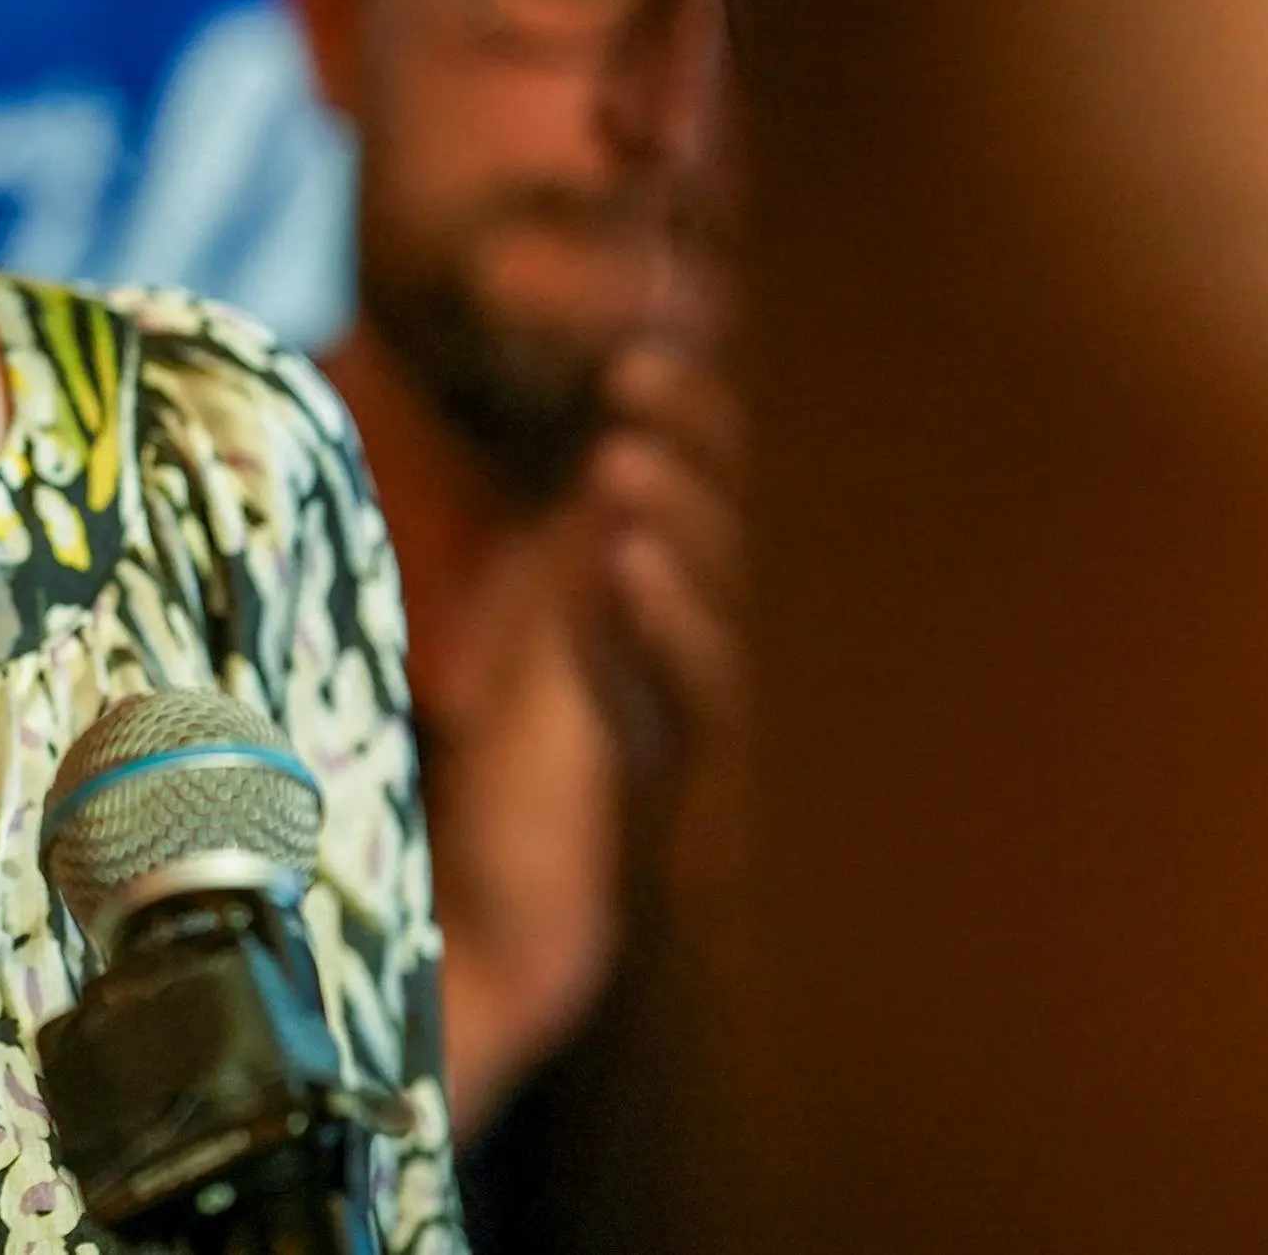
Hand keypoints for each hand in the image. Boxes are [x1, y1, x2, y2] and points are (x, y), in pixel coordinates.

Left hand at [417, 335, 745, 1132]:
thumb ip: (590, 553)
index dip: (705, 398)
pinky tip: (624, 556)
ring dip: (684, 510)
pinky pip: (701, 686)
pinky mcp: (698, 781)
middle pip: (753, 510)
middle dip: (701, 432)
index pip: (723, 473)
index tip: (647, 333)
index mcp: (699, 601)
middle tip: (632, 370)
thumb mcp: (558, 645)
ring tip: (621, 452)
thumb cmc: (531, 784)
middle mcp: (726, 646)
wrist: (514, 933)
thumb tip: (596, 444)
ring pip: (736, 587)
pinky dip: (665, 614)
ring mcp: (721, 713)